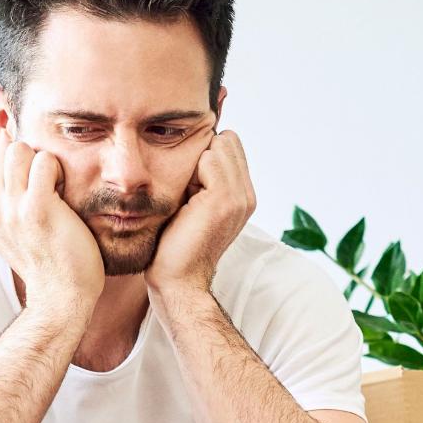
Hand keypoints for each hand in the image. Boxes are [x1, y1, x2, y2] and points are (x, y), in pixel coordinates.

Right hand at [0, 141, 102, 324]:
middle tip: (49, 179)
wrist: (62, 296)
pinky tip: (66, 189)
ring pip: (18, 149)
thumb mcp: (18, 233)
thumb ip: (10, 203)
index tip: (36, 180)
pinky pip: (44, 161)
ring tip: (56, 183)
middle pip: (2, 151)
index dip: (16, 160)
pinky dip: (58, 167)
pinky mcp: (37, 208)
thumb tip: (13, 165)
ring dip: (42, 159)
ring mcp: (12, 209)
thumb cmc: (51, 262)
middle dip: (28, 155)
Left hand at [150, 128, 254, 297]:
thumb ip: (201, 179)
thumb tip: (191, 145)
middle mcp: (247, 195)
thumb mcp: (193, 205)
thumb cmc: (175, 247)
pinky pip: (208, 158)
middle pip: (226, 141)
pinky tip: (183, 200)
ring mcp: (239, 196)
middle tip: (186, 192)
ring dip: (193, 164)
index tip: (189, 188)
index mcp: (243, 197)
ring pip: (218, 145)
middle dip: (201, 155)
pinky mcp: (224, 198)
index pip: (230, 146)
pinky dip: (189, 171)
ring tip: (184, 198)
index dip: (204, 156)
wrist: (179, 281)